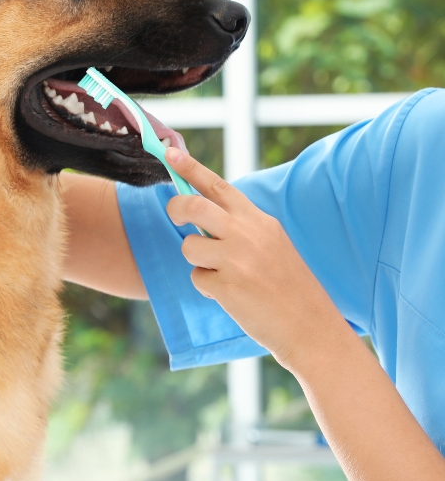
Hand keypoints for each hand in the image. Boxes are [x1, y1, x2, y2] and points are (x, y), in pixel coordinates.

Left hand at [163, 148, 346, 368]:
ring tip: (223, 274)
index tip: (169, 152)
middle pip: (193, 206)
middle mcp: (248, 234)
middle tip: (175, 217)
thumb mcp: (272, 244)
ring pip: (189, 246)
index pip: (218, 186)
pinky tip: (232, 295)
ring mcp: (237, 260)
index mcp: (259, 221)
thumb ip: (240, 227)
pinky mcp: (227, 286)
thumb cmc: (288, 286)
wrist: (312, 328)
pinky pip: (197, 278)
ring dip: (197, 260)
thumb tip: (200, 212)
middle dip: (176, 208)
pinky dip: (208, 287)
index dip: (191, 168)